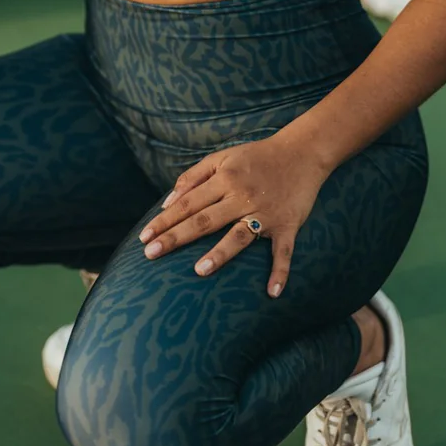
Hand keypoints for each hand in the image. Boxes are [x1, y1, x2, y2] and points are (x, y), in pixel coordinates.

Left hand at [137, 134, 329, 296]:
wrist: (301, 152)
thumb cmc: (255, 157)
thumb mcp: (222, 158)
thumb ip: (192, 177)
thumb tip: (167, 202)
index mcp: (224, 179)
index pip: (187, 203)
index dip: (164, 220)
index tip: (144, 237)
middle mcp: (241, 196)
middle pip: (204, 220)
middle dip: (176, 237)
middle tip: (151, 254)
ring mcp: (265, 213)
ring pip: (239, 236)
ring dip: (220, 254)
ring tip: (199, 271)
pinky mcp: (288, 225)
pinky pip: (283, 252)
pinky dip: (280, 272)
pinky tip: (272, 292)